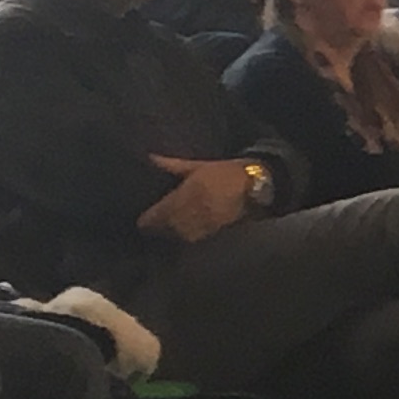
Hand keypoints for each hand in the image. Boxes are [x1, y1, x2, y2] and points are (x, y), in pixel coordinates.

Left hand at [140, 152, 256, 242]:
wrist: (256, 188)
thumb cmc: (226, 173)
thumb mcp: (198, 166)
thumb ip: (172, 165)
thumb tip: (150, 158)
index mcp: (182, 198)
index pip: (152, 219)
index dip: (145, 219)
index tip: (143, 214)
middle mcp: (187, 218)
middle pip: (161, 231)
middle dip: (155, 227)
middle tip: (151, 220)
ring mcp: (199, 230)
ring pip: (174, 238)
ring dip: (168, 233)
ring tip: (166, 226)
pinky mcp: (210, 236)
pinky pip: (188, 240)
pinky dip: (182, 236)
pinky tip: (183, 228)